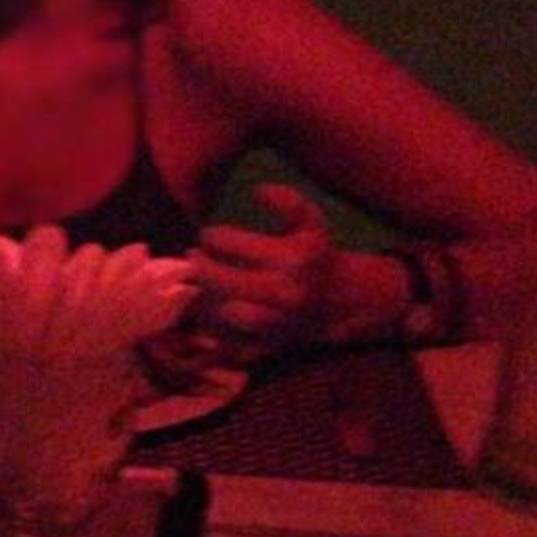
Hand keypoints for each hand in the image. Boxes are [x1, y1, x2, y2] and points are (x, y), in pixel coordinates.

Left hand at [191, 183, 341, 361]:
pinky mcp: (266, 346)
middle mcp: (283, 293)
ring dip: (202, 296)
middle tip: (195, 258)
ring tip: (200, 283)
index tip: (211, 237)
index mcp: (291, 259)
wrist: (341, 302)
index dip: (212, 237)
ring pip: (217, 313)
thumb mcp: (310, 222)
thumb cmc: (317, 255)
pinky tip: (210, 307)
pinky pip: (225, 339)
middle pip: (217, 280)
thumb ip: (289, 201)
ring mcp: (274, 324)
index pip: (227, 243)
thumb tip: (258, 190)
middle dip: (200, 266)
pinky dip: (210, 324)